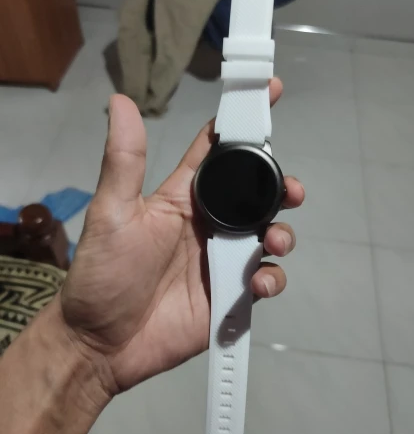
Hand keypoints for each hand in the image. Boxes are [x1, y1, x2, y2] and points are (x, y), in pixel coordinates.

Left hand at [61, 77, 304, 396]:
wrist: (102, 343)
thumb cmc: (102, 274)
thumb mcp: (112, 213)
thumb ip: (124, 161)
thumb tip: (120, 101)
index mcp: (184, 197)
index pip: (218, 149)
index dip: (243, 120)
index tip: (270, 90)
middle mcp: (209, 223)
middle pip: (256, 193)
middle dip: (280, 186)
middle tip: (292, 192)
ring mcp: (223, 258)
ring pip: (269, 233)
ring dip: (282, 233)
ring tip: (273, 241)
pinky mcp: (232, 294)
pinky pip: (265, 279)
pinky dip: (271, 279)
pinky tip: (256, 283)